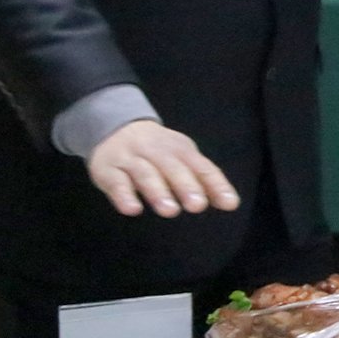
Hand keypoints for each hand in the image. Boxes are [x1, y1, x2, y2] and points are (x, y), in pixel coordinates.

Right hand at [87, 120, 239, 218]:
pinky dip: (124, 195)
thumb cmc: (158, 151)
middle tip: (197, 205)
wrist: (116, 127)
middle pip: (174, 168)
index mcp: (181, 150)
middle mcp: (158, 152)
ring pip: (146, 174)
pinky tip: (132, 209)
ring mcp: (132, 160)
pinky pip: (116, 182)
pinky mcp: (108, 170)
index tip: (230, 203)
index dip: (216, 184)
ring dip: (158, 192)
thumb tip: (230, 202)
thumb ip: (203, 180)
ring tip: (170, 210)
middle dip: (186, 186)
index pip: (202, 167)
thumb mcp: (182, 159)